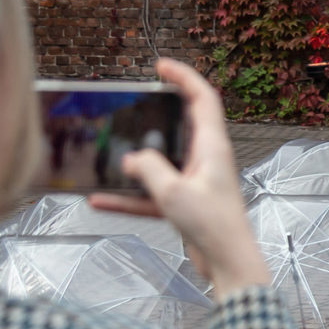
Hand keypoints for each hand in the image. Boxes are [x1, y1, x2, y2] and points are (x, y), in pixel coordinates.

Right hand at [89, 58, 271, 293]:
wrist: (228, 262)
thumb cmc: (211, 225)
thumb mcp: (174, 192)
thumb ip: (149, 169)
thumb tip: (131, 159)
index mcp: (212, 147)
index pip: (203, 99)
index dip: (184, 77)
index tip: (161, 65)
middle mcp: (207, 159)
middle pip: (186, 123)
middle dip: (163, 108)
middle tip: (138, 98)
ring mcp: (197, 181)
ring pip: (165, 159)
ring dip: (140, 155)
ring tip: (113, 146)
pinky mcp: (187, 203)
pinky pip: (152, 194)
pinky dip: (130, 196)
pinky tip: (101, 200)